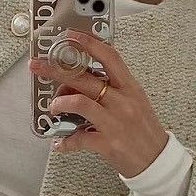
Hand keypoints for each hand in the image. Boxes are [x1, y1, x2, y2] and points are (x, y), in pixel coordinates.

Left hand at [29, 28, 169, 177]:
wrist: (157, 160)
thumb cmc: (144, 130)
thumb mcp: (134, 102)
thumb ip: (111, 90)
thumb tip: (78, 85)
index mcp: (130, 88)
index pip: (110, 57)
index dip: (89, 43)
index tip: (70, 35)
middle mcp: (122, 102)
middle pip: (85, 79)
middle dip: (56, 70)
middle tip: (37, 66)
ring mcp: (115, 122)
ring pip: (79, 103)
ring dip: (59, 104)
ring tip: (54, 108)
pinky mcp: (107, 143)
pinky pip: (78, 138)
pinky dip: (65, 141)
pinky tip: (60, 143)